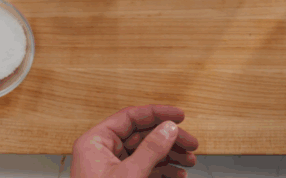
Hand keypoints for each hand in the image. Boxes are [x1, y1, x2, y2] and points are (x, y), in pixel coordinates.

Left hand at [71, 105, 199, 177]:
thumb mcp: (130, 175)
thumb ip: (151, 149)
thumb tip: (168, 128)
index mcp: (95, 143)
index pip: (130, 117)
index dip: (157, 114)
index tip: (180, 116)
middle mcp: (102, 153)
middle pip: (141, 135)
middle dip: (168, 140)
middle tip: (191, 144)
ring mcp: (111, 169)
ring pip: (146, 153)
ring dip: (169, 156)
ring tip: (188, 161)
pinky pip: (144, 169)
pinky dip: (162, 171)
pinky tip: (178, 175)